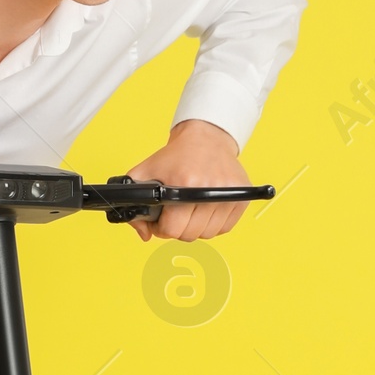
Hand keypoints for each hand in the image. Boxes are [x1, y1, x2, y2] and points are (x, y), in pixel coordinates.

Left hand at [127, 118, 250, 241]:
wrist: (206, 139)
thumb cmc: (176, 158)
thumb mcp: (146, 172)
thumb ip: (133, 202)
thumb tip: (144, 234)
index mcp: (184, 182)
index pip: (171, 229)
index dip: (161, 228)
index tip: (162, 218)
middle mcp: (209, 189)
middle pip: (188, 235)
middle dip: (178, 228)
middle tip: (176, 212)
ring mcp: (229, 195)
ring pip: (206, 235)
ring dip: (196, 227)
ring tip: (191, 208)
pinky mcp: (242, 198)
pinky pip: (223, 229)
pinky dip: (213, 224)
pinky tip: (206, 207)